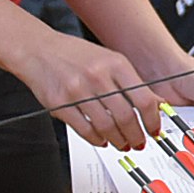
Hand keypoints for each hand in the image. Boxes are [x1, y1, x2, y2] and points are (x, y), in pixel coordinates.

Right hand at [11, 31, 162, 147]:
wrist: (37, 49)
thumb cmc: (74, 54)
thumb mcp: (110, 60)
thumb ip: (133, 82)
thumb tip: (156, 104)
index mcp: (116, 64)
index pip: (144, 99)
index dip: (153, 121)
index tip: (154, 129)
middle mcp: (98, 76)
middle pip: (126, 117)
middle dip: (136, 136)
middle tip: (138, 142)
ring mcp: (78, 91)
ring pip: (106, 127)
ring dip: (117, 140)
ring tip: (121, 143)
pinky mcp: (61, 104)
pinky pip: (85, 130)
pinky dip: (96, 139)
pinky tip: (101, 139)